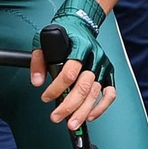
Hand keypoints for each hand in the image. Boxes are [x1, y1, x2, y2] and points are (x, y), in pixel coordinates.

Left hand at [31, 0, 115, 129]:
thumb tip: (37, 82)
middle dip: (70, 106)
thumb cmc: (62, 34)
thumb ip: (38, 61)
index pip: (69, 73)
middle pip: (84, 87)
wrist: (80, 25)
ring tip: (72, 123)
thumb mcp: (43, 41)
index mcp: (79, 48)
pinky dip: (102, 107)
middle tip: (57, 117)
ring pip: (96, 93)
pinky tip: (90, 116)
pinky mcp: (109, 73)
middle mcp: (94, 58)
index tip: (45, 98)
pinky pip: (110, 93)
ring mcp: (103, 66)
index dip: (57, 88)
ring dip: (84, 111)